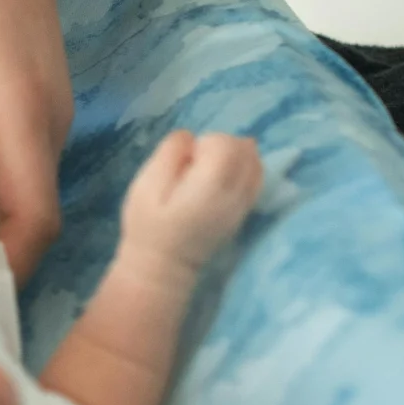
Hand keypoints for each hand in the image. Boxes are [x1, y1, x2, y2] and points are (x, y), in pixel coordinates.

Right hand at [117, 130, 262, 277]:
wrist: (162, 267)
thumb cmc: (149, 226)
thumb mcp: (146, 184)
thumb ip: (170, 153)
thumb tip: (190, 137)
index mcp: (211, 184)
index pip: (225, 144)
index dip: (203, 142)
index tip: (185, 160)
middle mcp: (235, 193)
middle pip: (245, 150)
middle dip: (221, 146)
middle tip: (195, 164)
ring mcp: (243, 205)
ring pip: (255, 164)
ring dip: (235, 156)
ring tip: (209, 169)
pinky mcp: (243, 213)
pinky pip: (257, 181)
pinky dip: (246, 169)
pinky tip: (225, 175)